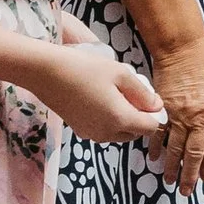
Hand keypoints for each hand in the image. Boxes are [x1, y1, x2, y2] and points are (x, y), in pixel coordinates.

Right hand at [48, 40, 170, 150]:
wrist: (46, 73)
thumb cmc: (85, 69)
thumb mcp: (120, 74)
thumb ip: (142, 93)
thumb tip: (156, 106)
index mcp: (120, 119)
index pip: (150, 128)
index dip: (155, 114)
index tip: (149, 97)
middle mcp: (107, 133)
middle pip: (135, 133)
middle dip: (140, 118)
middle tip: (132, 93)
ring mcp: (91, 134)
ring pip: (119, 134)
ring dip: (124, 120)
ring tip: (116, 94)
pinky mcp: (80, 131)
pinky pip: (104, 131)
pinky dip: (109, 121)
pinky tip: (100, 100)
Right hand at [145, 38, 203, 192]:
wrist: (181, 48)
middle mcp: (199, 117)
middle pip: (195, 152)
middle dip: (191, 174)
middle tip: (187, 190)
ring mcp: (179, 114)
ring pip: (175, 147)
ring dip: (172, 166)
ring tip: (170, 180)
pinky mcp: (162, 109)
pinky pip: (158, 133)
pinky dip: (155, 146)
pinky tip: (154, 157)